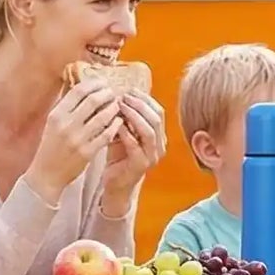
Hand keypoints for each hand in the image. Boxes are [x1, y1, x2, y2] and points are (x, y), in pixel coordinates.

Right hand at [25, 83, 123, 202]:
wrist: (46, 174)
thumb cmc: (51, 146)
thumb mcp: (52, 123)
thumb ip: (65, 106)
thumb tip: (80, 85)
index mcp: (56, 114)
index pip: (78, 91)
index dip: (94, 83)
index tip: (103, 82)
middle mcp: (66, 125)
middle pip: (93, 100)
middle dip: (107, 93)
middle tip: (113, 92)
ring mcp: (77, 139)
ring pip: (103, 116)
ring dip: (113, 108)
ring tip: (117, 105)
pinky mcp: (87, 152)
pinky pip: (106, 134)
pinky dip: (115, 125)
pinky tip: (119, 121)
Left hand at [102, 93, 166, 212]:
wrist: (115, 184)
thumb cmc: (118, 156)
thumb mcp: (124, 133)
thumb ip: (126, 118)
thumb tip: (119, 94)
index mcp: (159, 136)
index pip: (158, 111)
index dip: (145, 99)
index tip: (129, 90)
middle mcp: (159, 146)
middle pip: (156, 118)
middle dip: (139, 104)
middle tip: (123, 96)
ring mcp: (152, 157)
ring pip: (149, 131)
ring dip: (134, 116)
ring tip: (120, 106)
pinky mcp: (140, 166)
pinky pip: (135, 145)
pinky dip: (125, 133)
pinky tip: (115, 125)